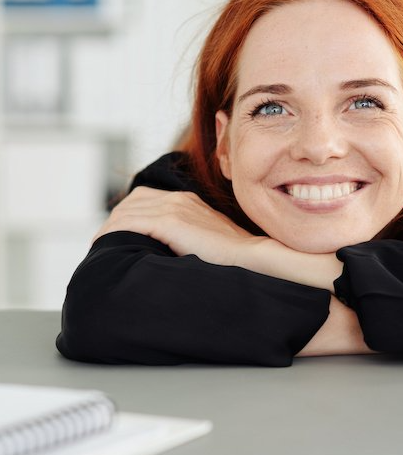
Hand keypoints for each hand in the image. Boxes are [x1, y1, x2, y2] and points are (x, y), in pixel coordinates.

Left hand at [95, 186, 262, 265]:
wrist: (248, 255)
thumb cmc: (230, 256)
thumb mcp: (206, 239)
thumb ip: (187, 237)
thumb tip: (170, 251)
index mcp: (188, 200)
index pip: (145, 198)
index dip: (128, 214)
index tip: (119, 234)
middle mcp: (179, 199)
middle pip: (132, 201)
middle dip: (115, 219)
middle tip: (104, 241)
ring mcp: (174, 208)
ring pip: (128, 211)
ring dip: (111, 227)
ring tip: (102, 245)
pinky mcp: (170, 222)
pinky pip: (131, 222)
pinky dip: (114, 232)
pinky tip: (106, 244)